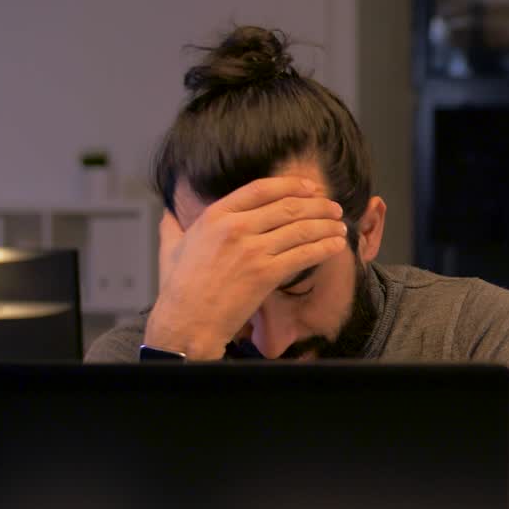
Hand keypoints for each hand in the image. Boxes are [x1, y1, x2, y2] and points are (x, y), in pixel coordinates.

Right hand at [145, 176, 347, 358]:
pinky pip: (304, 254)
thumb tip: (168, 213)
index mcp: (215, 216)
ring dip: (326, 225)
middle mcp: (235, 228)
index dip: (291, 185)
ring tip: (340, 225)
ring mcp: (252, 251)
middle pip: (287, 206)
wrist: (186, 323)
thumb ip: (173, 226)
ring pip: (300, 229)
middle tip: (334, 207)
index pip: (261, 189)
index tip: (310, 186)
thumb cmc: (179, 289)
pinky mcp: (265, 274)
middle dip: (318, 205)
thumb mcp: (171, 248)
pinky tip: (336, 245)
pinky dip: (324, 247)